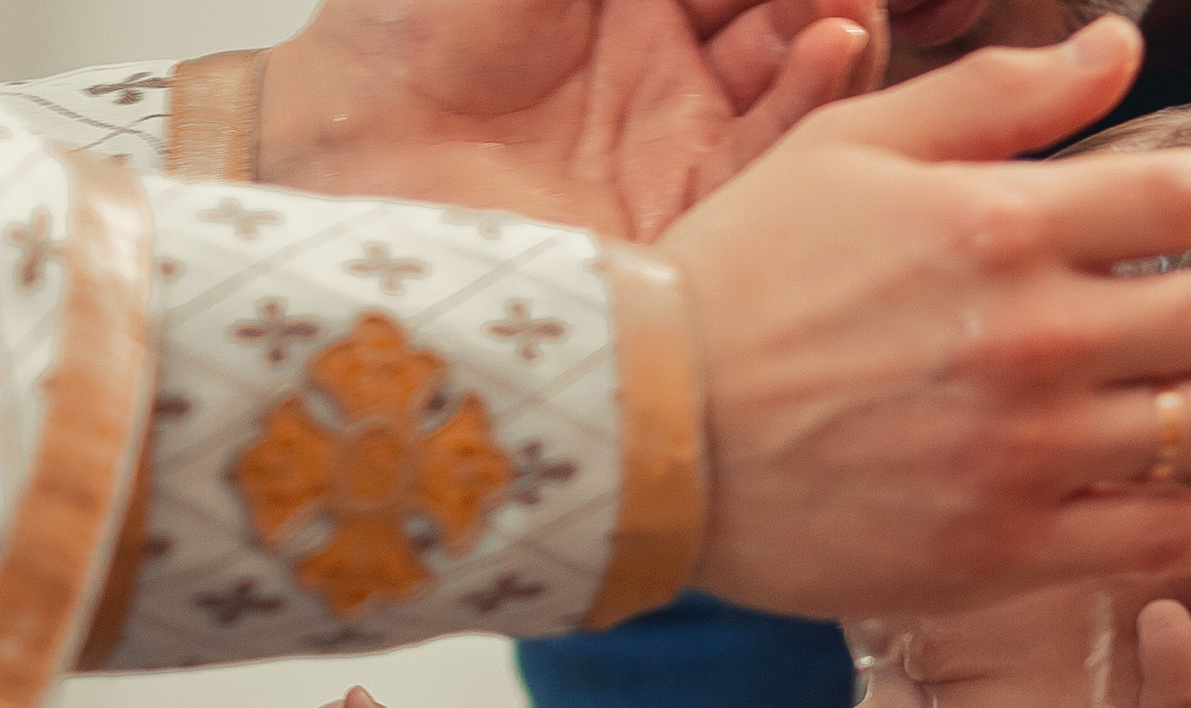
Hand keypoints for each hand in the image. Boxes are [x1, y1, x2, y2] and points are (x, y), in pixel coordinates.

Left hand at [258, 0, 882, 240]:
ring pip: (799, 74)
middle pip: (785, 9)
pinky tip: (833, 44)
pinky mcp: (691, 204)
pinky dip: (820, 98)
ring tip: (844, 1)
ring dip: (837, 24)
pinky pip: (776, 153)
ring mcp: (683, 130)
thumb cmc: (398, 31)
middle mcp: (665, 60)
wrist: (345, 152)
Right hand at [663, 21, 1190, 621]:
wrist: (642, 430)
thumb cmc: (742, 274)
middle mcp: (1031, 338)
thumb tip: (1116, 44)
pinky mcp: (1008, 549)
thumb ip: (996, 97)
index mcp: (997, 224)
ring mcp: (1026, 452)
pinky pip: (1162, 536)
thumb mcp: (852, 144)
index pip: (1181, 199)